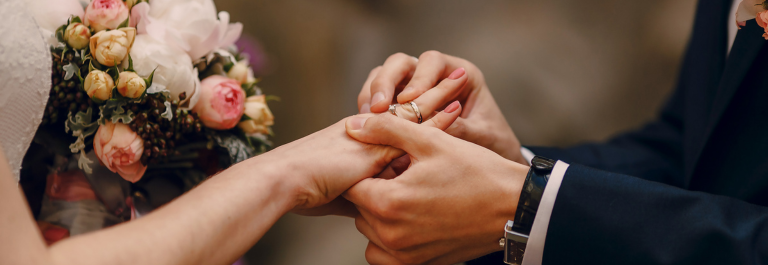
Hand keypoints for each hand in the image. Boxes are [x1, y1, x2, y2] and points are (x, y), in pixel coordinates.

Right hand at [260, 72, 470, 216]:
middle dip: (431, 92)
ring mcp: (375, 134)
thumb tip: (374, 210)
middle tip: (457, 75)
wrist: (285, 182)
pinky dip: (436, 119)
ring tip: (462, 77)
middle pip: (407, 107)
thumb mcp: (341, 194)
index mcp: (359, 139)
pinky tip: (456, 108)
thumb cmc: (304, 190)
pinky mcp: (379, 142)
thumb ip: (361, 195)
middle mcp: (369, 130)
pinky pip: (413, 127)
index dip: (416, 111)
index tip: (437, 102)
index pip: (395, 121)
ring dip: (439, 94)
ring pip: (413, 109)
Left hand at [343, 114, 528, 264]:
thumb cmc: (476, 171)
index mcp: (389, 203)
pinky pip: (386, 255)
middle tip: (403, 175)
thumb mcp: (431, 140)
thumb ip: (387, 129)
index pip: (352, 185)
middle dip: (374, 190)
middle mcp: (392, 235)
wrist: (515, 207)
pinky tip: (413, 218)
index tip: (390, 161)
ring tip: (409, 196)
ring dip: (380, 215)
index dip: (368, 169)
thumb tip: (354, 125)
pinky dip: (390, 239)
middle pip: (359, 210)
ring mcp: (405, 255)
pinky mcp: (420, 264)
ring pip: (370, 232)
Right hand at [358, 51, 525, 164]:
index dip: (418, 79)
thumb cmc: (492, 144)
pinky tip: (367, 127)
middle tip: (378, 107)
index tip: (408, 100)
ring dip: (372, 94)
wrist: (490, 167)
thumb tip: (428, 126)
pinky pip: (377, 97)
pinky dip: (369, 109)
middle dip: (386, 82)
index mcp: (460, 73)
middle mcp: (433, 75)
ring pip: (383, 76)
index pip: (432, 62)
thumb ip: (458, 128)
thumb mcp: (480, 136)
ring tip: (366, 117)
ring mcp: (413, 87)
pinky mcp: (398, 105)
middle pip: (401, 63)